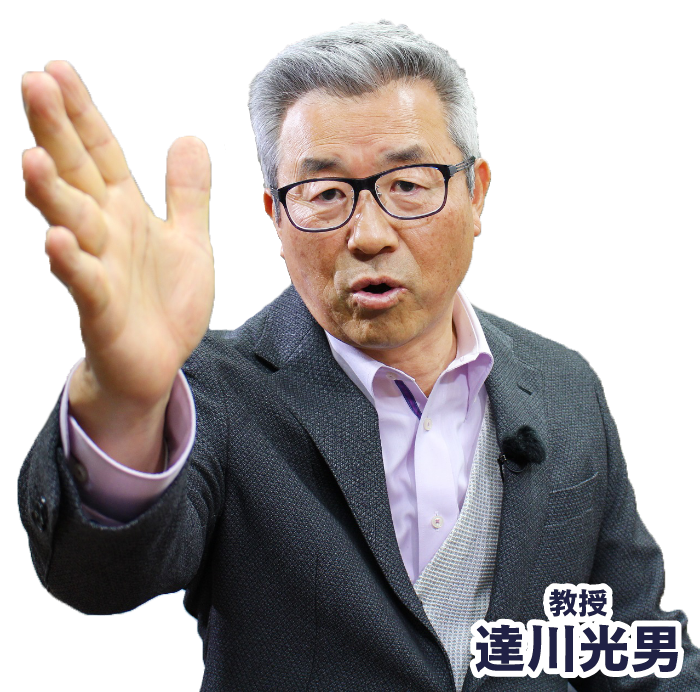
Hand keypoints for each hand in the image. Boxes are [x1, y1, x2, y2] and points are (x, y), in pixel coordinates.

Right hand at [21, 61, 213, 409]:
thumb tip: (189, 138)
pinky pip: (85, 282)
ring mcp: (100, 268)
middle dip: (56, 133)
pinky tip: (58, 239)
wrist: (158, 362)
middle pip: (77, 176)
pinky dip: (72, 262)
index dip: (83, 115)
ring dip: (52, 192)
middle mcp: (107, 232)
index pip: (101, 153)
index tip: (58, 69)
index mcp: (126, 212)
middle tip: (32, 83)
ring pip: (72, 223)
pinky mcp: (100, 309)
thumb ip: (187, 194)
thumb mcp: (189, 240)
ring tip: (33, 157)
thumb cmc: (166, 302)